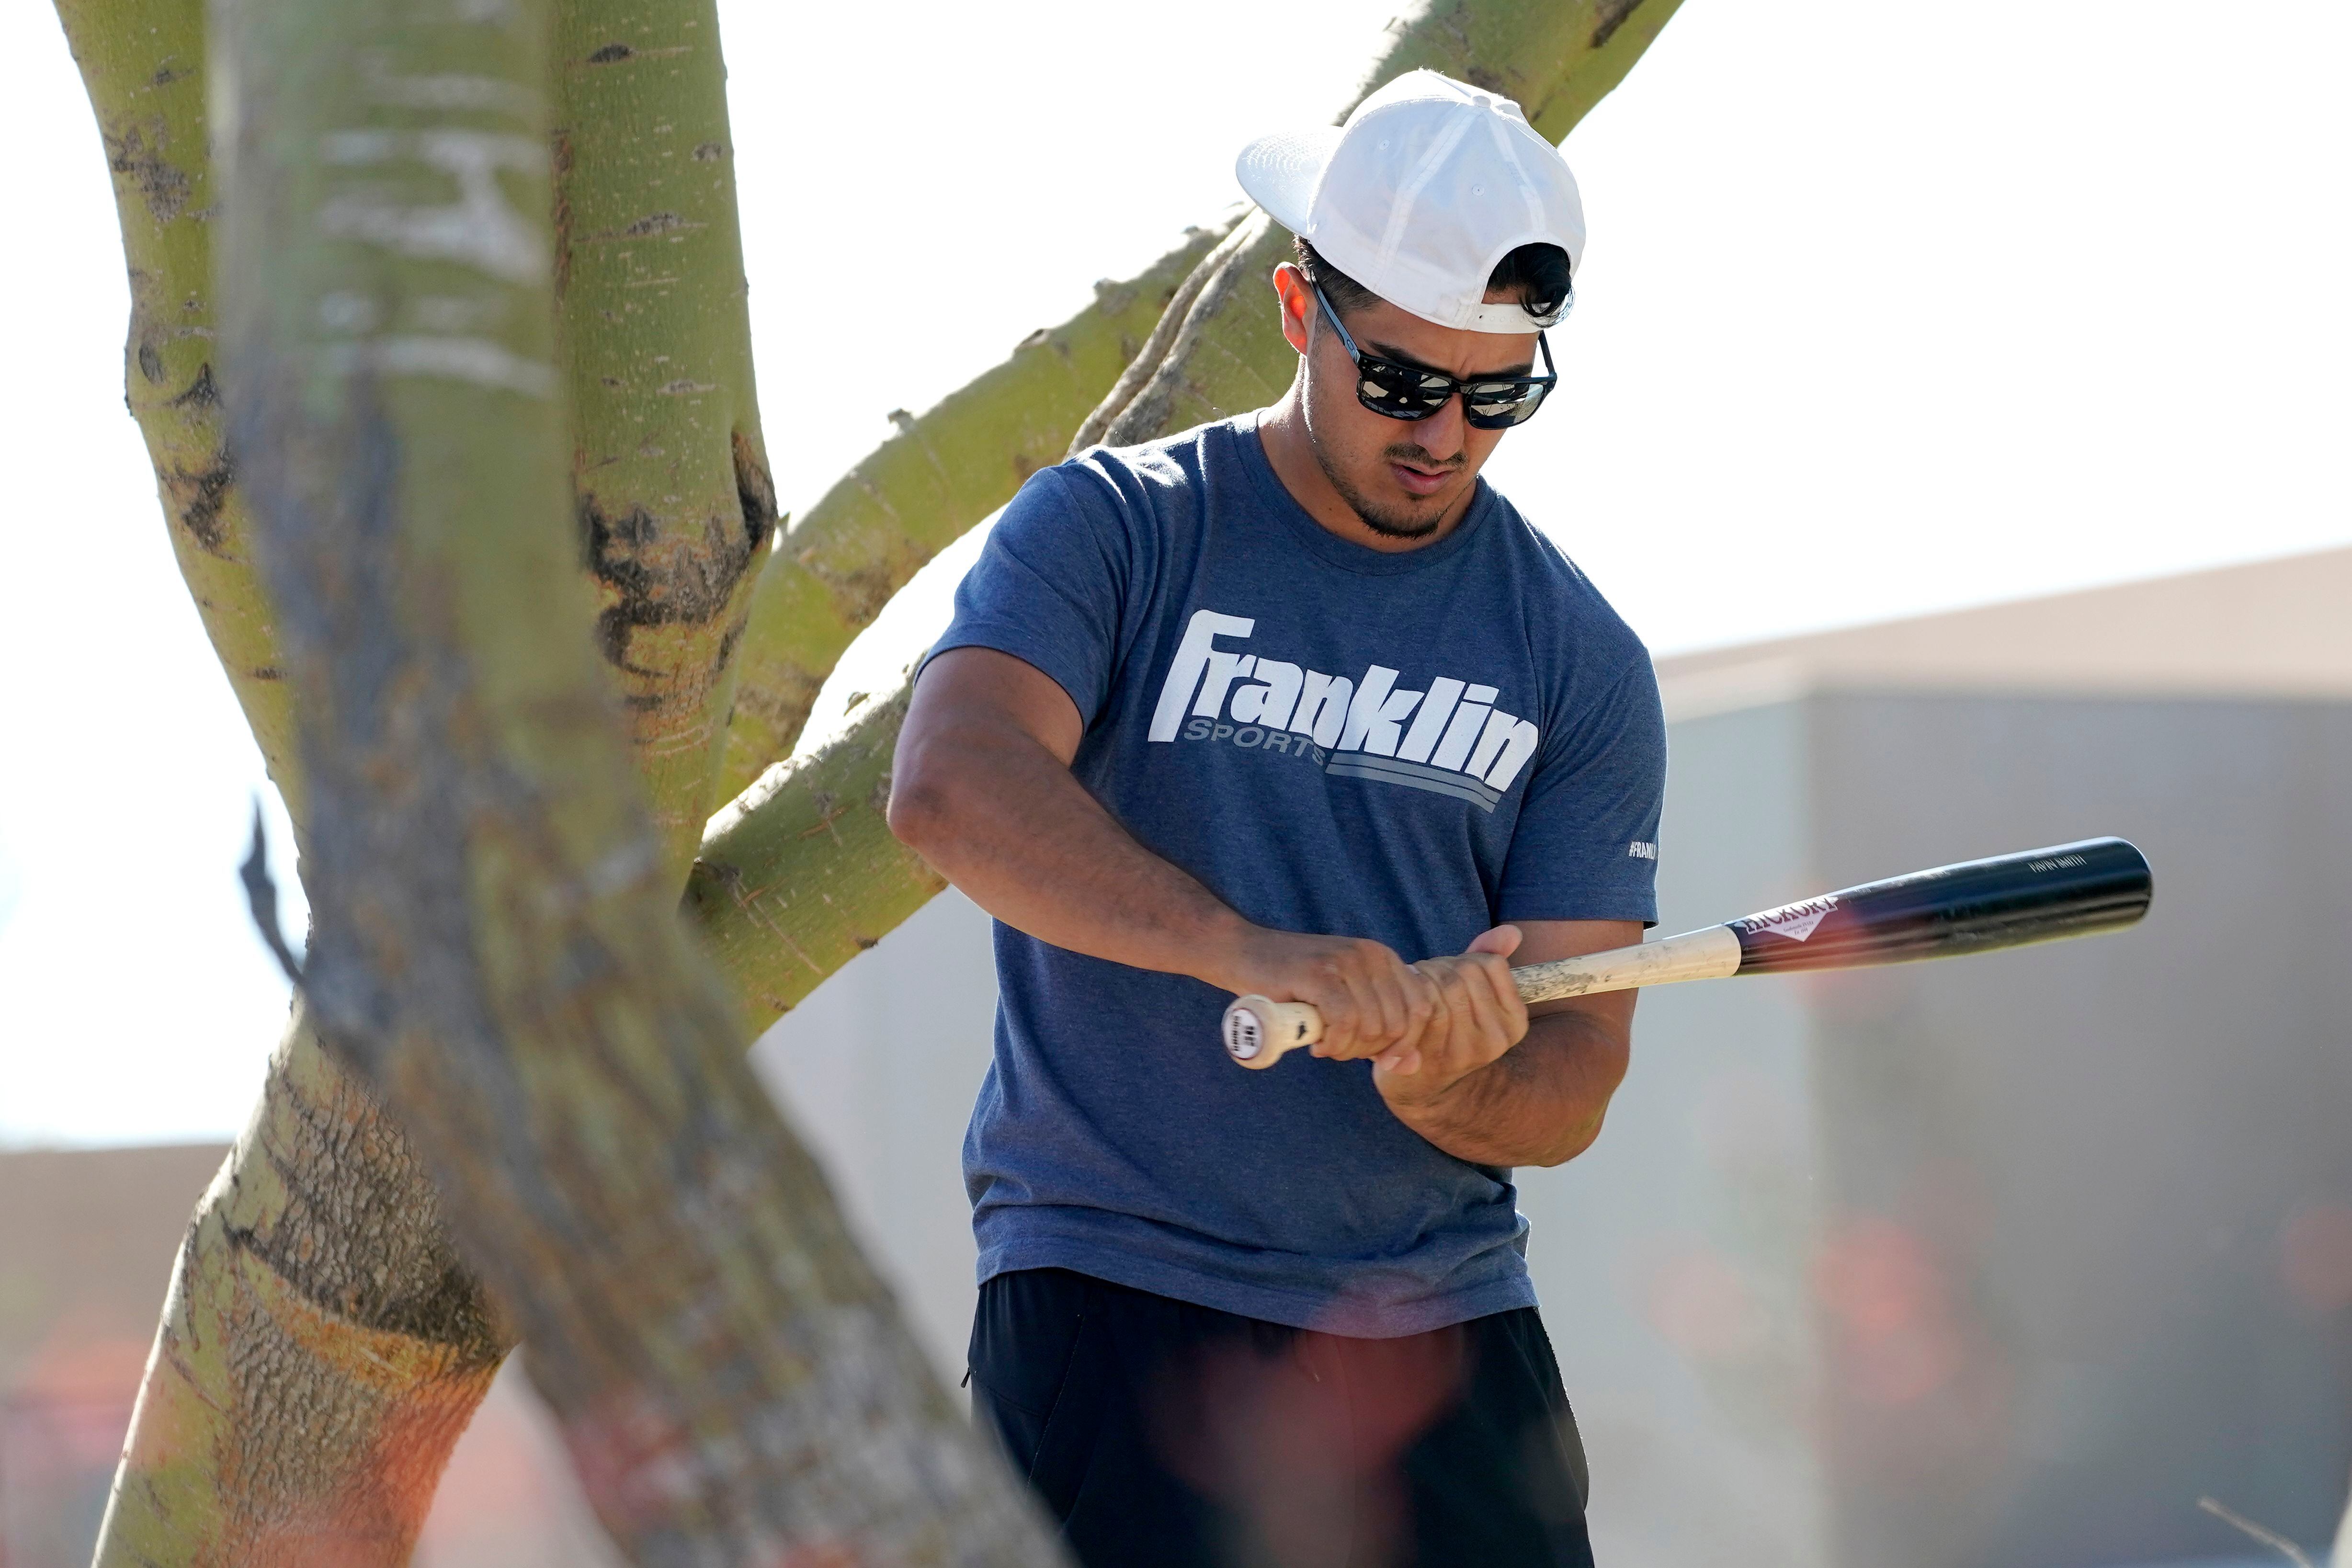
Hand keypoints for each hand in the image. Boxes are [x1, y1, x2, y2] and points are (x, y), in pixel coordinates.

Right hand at [1215, 926, 1439, 1062]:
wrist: (1243, 953)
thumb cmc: (1294, 984)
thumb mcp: (1346, 1002)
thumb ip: (1381, 1030)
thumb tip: (1413, 1066)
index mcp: (1384, 958)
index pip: (1421, 1009)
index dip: (1405, 1044)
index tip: (1379, 1061)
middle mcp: (1371, 955)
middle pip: (1397, 1024)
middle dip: (1369, 1051)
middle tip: (1339, 1049)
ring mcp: (1346, 961)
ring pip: (1371, 1027)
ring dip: (1347, 1050)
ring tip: (1325, 1045)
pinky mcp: (1319, 972)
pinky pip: (1345, 1022)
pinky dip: (1334, 1043)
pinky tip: (1317, 1044)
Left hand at [1372, 925, 1528, 1111]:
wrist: (1420, 1085)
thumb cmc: (1444, 1027)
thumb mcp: (1473, 994)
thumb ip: (1490, 959)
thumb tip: (1512, 931)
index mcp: (1515, 1022)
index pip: (1490, 964)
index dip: (1463, 960)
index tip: (1450, 975)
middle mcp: (1498, 1040)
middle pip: (1464, 973)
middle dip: (1439, 968)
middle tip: (1425, 981)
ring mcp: (1467, 1051)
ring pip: (1444, 986)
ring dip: (1422, 980)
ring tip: (1415, 992)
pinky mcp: (1436, 1057)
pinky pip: (1423, 1006)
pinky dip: (1409, 998)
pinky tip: (1403, 1005)